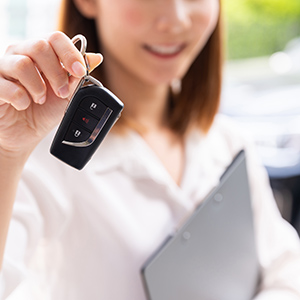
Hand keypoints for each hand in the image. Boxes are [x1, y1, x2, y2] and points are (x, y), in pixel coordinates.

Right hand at [0, 31, 101, 155]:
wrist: (27, 133)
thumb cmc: (45, 111)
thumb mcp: (68, 94)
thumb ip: (78, 76)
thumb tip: (96, 57)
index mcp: (42, 54)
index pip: (55, 38)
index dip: (70, 53)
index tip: (80, 72)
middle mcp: (21, 54)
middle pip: (39, 46)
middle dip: (56, 73)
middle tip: (61, 92)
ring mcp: (4, 68)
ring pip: (22, 63)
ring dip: (38, 87)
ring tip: (40, 100)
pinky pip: (6, 85)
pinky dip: (21, 99)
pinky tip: (24, 105)